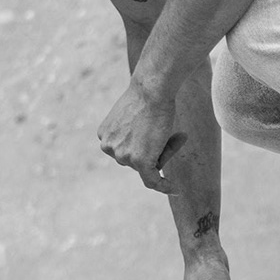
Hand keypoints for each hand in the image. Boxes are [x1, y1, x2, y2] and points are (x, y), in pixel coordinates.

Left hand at [98, 77, 186, 193]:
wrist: (152, 90)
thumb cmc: (150, 96)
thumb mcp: (136, 116)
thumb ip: (136, 131)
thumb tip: (150, 142)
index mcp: (104, 136)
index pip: (128, 149)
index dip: (145, 143)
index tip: (155, 142)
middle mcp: (108, 147)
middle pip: (137, 159)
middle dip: (156, 148)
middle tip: (172, 131)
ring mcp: (122, 156)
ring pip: (149, 164)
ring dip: (164, 151)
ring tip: (170, 130)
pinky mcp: (139, 161)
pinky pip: (152, 180)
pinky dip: (164, 186)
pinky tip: (175, 189)